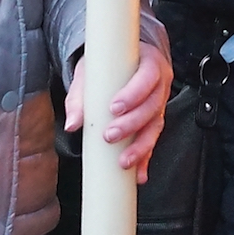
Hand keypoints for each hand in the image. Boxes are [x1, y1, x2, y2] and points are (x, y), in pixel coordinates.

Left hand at [66, 41, 172, 182]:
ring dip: (140, 146)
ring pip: (156, 126)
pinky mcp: (155, 121)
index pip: (147, 77)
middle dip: (132, 124)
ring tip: (124, 161)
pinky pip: (153, 140)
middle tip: (110, 135)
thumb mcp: (92, 70)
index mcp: (150, 62)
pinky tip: (138, 174)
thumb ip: (80, 95)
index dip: (133, 94)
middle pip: (152, 106)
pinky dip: (145, 158)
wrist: (123, 60)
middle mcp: (160, 83)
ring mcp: (161, 103)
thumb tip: (73, 123)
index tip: (114, 108)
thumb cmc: (109, 63)